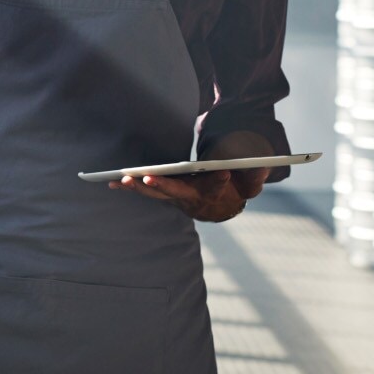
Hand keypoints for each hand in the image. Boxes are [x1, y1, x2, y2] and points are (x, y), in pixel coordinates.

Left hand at [106, 166, 266, 222]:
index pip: (219, 188)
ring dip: (139, 187)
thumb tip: (261, 167)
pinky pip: (147, 192)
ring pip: (157, 194)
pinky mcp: (166, 195)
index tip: (223, 173)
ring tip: (121, 179)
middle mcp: (193, 199)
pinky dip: (131, 187)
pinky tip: (112, 183)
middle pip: (177, 193)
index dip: (220, 181)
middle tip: (149, 177)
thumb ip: (255, 176)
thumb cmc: (237, 188)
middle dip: (163, 186)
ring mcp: (177, 198)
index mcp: (214, 193)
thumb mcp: (251, 182)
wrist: (223, 206)